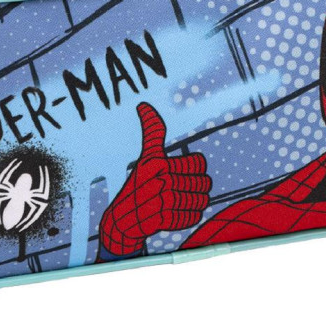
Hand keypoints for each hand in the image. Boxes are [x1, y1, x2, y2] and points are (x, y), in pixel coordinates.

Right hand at [99, 103, 211, 255]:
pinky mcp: (164, 220)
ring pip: (201, 200)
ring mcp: (163, 201)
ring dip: (196, 202)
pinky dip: (189, 216)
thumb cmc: (138, 184)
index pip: (199, 162)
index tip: (183, 171)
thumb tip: (144, 106)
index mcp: (159, 163)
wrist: (122, 219)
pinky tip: (178, 213)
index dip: (196, 167)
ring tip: (182, 201)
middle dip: (197, 187)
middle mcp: (161, 180)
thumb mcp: (145, 157)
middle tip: (183, 188)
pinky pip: (193, 217)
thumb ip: (152, 132)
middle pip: (203, 183)